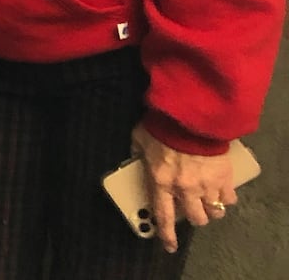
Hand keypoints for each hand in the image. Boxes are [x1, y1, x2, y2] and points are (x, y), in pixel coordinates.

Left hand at [131, 123, 236, 253]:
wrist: (190, 117)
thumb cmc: (161, 127)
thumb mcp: (139, 139)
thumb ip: (136, 152)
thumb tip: (133, 156)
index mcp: (161, 182)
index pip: (164, 216)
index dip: (167, 234)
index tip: (170, 246)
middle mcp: (184, 189)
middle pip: (196, 218)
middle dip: (195, 217)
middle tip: (193, 209)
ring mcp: (206, 185)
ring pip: (214, 212)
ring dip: (211, 210)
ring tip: (209, 202)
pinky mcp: (224, 178)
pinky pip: (229, 198)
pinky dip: (226, 198)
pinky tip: (222, 191)